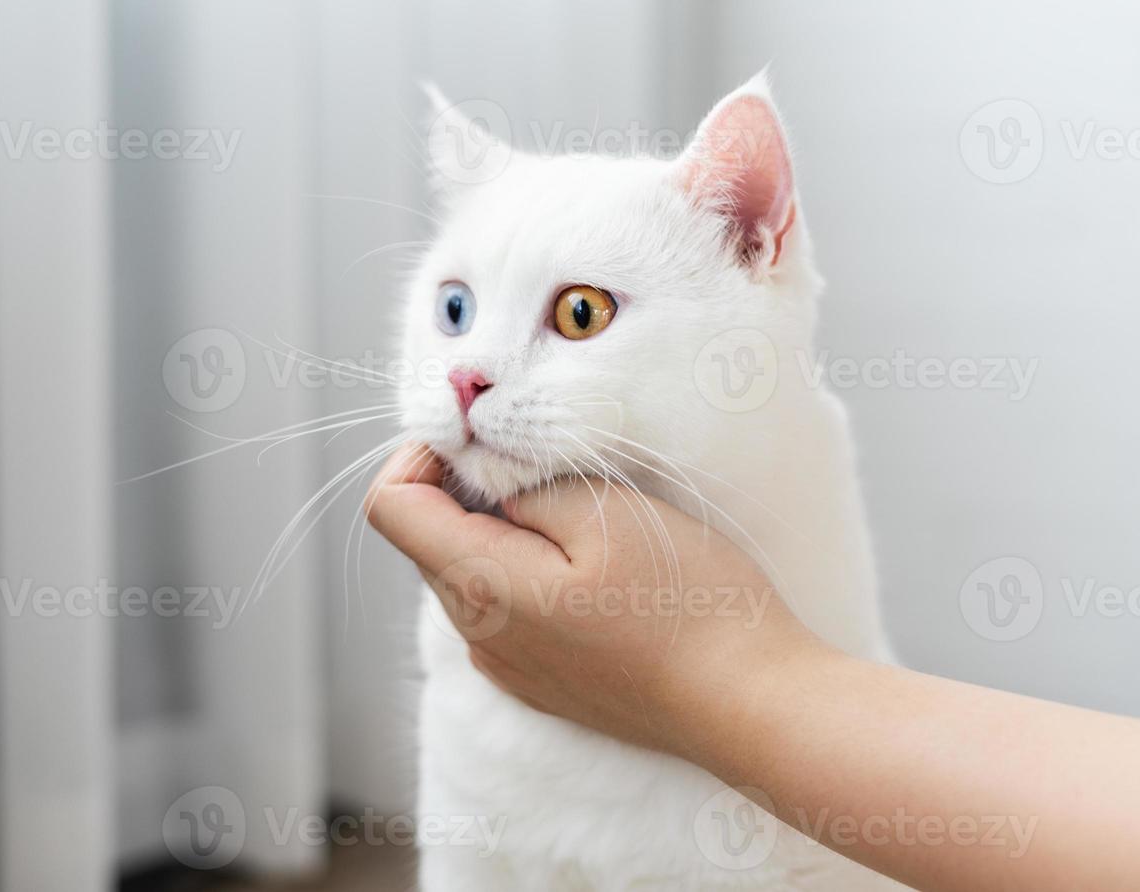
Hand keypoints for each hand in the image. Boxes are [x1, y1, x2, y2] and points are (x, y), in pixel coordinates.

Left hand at [364, 443, 824, 760]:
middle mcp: (478, 635)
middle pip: (428, 535)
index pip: (391, 506)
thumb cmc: (688, 603)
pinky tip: (593, 565)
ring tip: (580, 512)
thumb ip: (525, 487)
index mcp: (482, 587)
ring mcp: (507, 665)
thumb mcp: (608, 514)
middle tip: (545, 462)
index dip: (421, 453)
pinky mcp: (540, 680)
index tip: (482, 436)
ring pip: (469, 570)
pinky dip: (526, 568)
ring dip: (502, 527)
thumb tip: (481, 472)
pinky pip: (503, 608)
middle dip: (468, 485)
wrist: (748, 702)